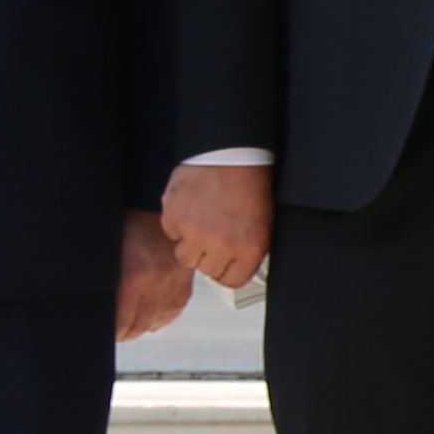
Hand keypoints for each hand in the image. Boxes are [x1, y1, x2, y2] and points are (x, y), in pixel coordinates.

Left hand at [112, 207, 192, 343]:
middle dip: (123, 334)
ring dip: (140, 328)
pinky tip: (149, 320)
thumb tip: (94, 304)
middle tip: (113, 334)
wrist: (154, 204)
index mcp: (134, 278)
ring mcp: (173, 284)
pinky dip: (159, 319)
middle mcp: (156, 285)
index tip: (103, 333)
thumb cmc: (127, 223)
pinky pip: (172, 312)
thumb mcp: (108, 253)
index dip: (110, 332)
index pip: (120, 322)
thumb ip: (104, 282)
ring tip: (128, 330)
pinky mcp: (184, 281)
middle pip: (138, 326)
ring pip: (155, 322)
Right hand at [162, 160, 275, 295]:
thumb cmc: (250, 182)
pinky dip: (177, 221)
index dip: (227, 270)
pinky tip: (191, 205)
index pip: (232, 281)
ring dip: (190, 243)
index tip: (224, 263)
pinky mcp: (173, 217)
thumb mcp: (262, 224)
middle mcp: (221, 246)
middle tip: (213, 234)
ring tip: (201, 220)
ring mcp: (194, 233)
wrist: (231, 153)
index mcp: (249, 249)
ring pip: (184, 256)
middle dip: (209, 256)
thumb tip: (233, 267)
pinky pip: (170, 232)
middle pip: (206, 270)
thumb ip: (246, 251)